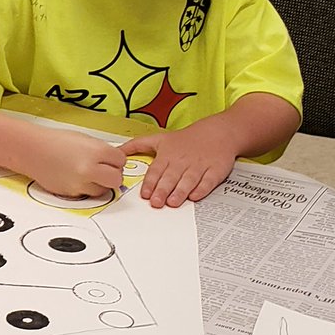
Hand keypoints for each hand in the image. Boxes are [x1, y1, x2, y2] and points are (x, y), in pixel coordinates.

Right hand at [22, 130, 126, 198]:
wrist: (32, 150)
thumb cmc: (55, 142)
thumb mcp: (85, 139)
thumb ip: (102, 151)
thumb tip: (115, 163)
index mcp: (96, 150)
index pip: (121, 161)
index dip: (115, 160)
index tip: (109, 159)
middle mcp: (90, 168)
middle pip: (117, 179)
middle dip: (113, 175)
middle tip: (104, 170)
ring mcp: (80, 183)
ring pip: (103, 190)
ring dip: (99, 184)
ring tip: (87, 174)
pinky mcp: (71, 193)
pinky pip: (87, 194)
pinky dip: (85, 188)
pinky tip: (76, 177)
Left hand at [120, 120, 236, 207]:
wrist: (217, 132)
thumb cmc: (185, 139)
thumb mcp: (158, 138)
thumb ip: (135, 146)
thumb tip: (116, 151)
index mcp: (167, 155)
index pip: (156, 170)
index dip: (150, 182)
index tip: (145, 194)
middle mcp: (182, 161)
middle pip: (171, 177)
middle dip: (163, 190)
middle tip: (156, 203)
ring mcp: (199, 166)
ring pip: (188, 180)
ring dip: (180, 192)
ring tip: (172, 202)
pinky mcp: (215, 170)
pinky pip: (208, 181)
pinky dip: (202, 189)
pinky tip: (194, 196)